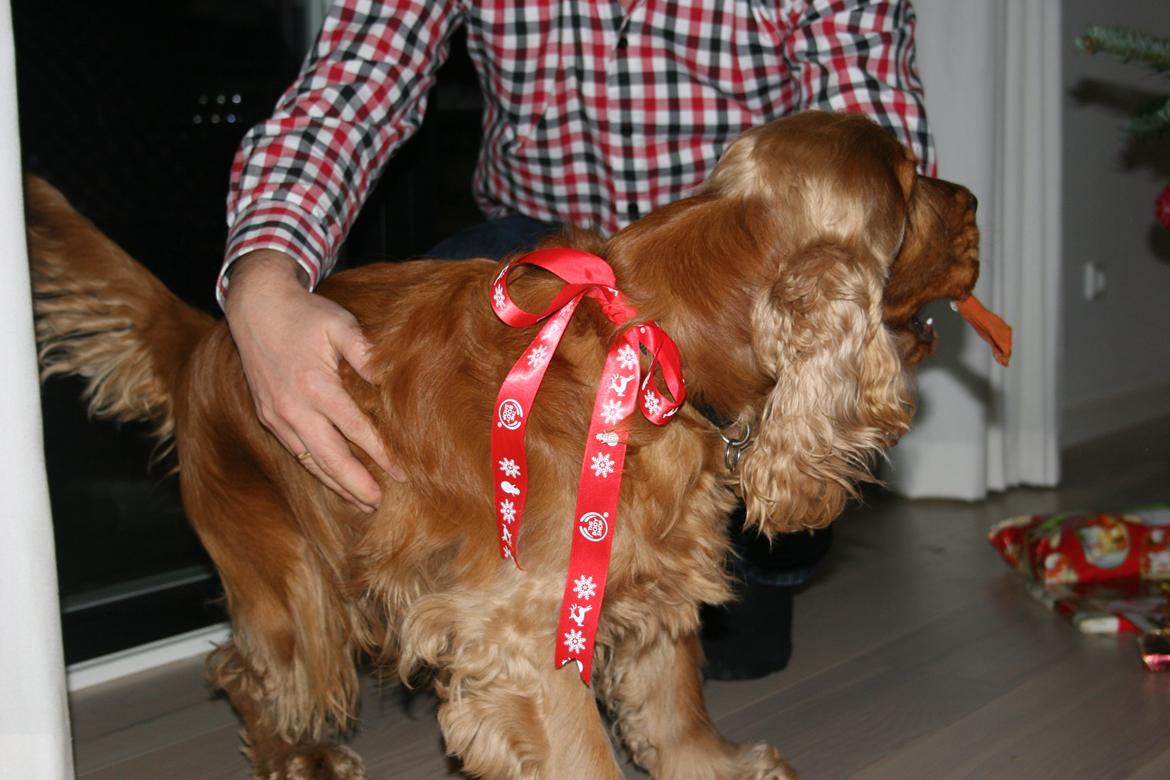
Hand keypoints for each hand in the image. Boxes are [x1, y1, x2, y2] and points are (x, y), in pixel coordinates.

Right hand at [223, 249, 404, 509]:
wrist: (255, 307)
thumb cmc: (304, 315)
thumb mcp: (340, 324)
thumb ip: (365, 353)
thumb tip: (388, 380)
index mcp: (316, 386)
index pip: (355, 431)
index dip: (380, 455)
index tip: (402, 475)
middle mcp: (294, 408)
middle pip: (330, 457)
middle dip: (355, 484)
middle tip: (379, 505)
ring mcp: (277, 416)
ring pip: (309, 461)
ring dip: (335, 485)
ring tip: (360, 504)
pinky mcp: (268, 417)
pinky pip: (294, 451)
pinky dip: (314, 470)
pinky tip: (330, 481)